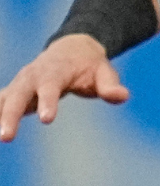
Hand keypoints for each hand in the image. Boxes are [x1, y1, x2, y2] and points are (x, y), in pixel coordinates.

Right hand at [0, 35, 128, 141]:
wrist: (72, 49)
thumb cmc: (90, 65)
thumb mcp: (104, 72)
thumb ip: (110, 86)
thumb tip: (122, 96)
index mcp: (56, 70)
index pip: (50, 86)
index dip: (47, 102)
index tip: (46, 120)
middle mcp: (33, 75)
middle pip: (18, 94)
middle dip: (10, 115)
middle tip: (7, 137)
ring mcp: (21, 82)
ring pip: (4, 99)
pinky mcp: (14, 90)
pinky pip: (0, 102)